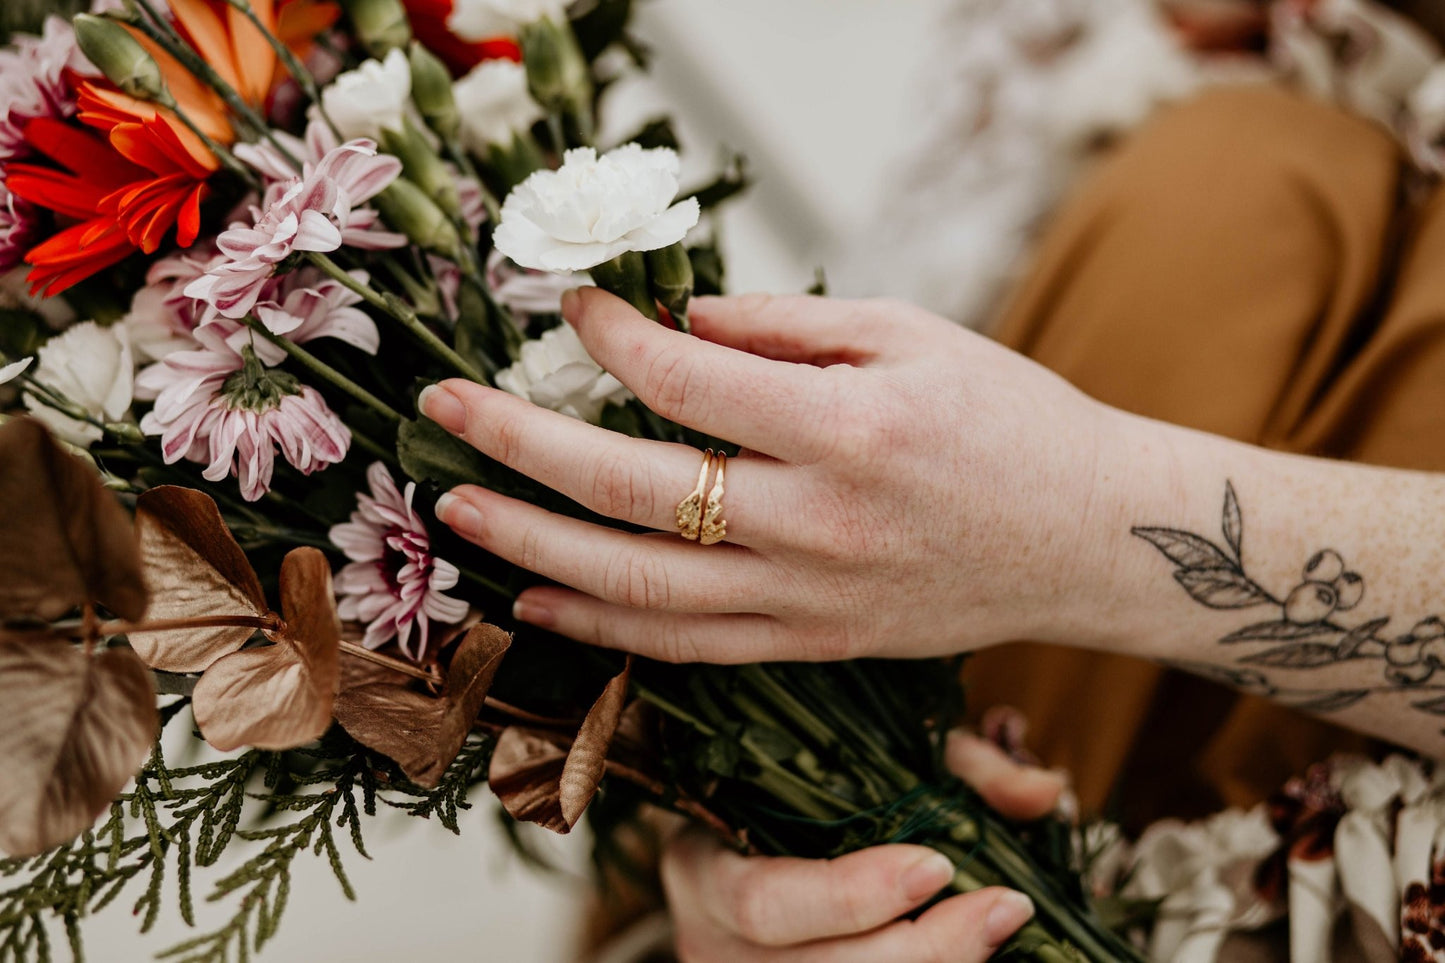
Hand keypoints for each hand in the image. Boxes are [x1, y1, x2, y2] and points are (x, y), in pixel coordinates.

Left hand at [424, 289, 1116, 662]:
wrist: (1091, 538)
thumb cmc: (1010, 422)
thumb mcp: (914, 336)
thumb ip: (789, 326)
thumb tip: (680, 321)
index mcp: (846, 430)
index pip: (683, 381)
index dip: (610, 336)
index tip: (570, 308)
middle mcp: (816, 524)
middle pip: (630, 489)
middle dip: (520, 444)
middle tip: (447, 409)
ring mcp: (809, 597)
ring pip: (637, 587)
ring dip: (533, 544)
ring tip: (459, 508)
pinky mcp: (813, 641)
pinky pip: (684, 644)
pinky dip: (600, 626)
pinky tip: (537, 598)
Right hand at [661, 731, 1063, 962]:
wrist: (742, 841)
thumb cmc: (799, 794)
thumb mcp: (866, 760)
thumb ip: (958, 769)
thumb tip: (1046, 791)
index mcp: (705, 866)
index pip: (766, 902)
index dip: (851, 895)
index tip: (936, 865)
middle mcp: (712, 941)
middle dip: (919, 949)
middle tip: (1003, 908)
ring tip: (1000, 929)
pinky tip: (969, 953)